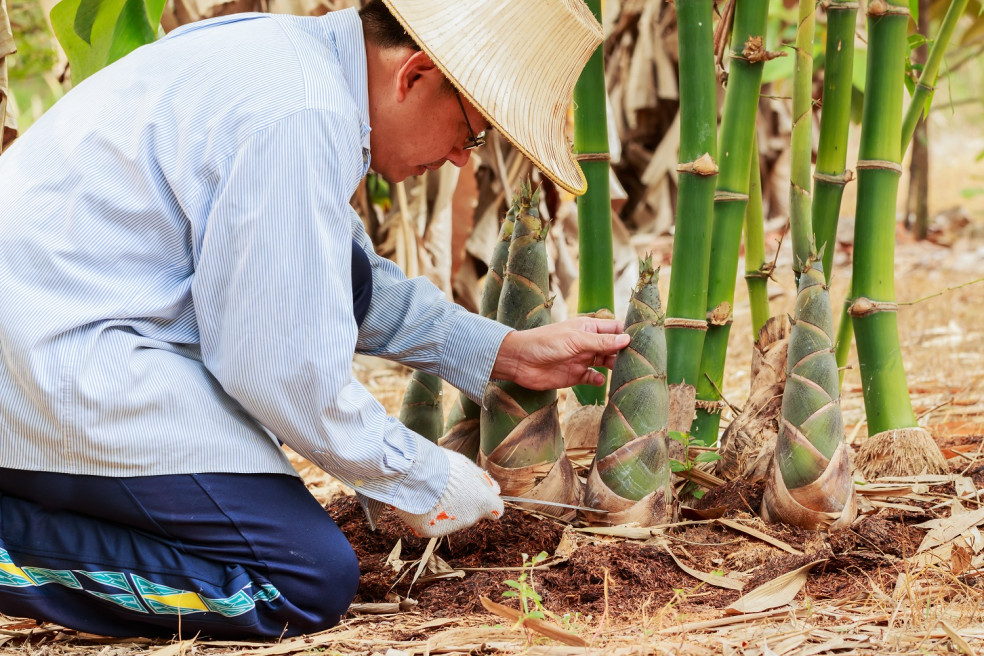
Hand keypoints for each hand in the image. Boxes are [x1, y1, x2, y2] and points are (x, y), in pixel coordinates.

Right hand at [393, 449, 503, 537]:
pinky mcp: (432, 531)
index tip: (478, 495)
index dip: (487, 501)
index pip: (496, 510)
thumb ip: (485, 481)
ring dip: (447, 509)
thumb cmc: (445, 466)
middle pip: (472, 514)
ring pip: (453, 520)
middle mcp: (470, 518)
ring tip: (432, 492)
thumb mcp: (470, 468)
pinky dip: (430, 515)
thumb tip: (497, 491)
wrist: (416, 474)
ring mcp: (451, 527)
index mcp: (484, 502)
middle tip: (449, 489)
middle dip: (464, 504)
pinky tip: (423, 501)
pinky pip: (434, 523)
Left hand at [490, 316, 629, 389]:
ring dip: (616, 368)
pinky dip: (599, 381)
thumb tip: (627, 339)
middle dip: (626, 353)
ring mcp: (582, 359)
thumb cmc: (545, 343)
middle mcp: (587, 343)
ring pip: (606, 363)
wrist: (519, 361)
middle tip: (642, 361)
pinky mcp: (575, 376)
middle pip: (613, 347)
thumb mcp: (575, 340)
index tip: (646, 340)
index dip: (629, 333)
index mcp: (588, 328)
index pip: (614, 328)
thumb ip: (601, 342)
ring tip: (627, 374)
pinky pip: (593, 378)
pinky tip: (601, 382)